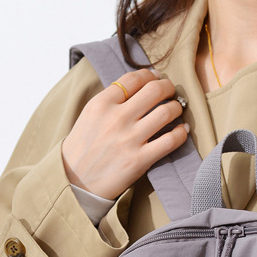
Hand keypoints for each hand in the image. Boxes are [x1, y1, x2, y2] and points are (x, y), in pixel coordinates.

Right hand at [61, 68, 188, 200]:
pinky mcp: (140, 160)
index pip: (134, 78)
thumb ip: (110, 100)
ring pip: (166, 112)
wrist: (75, 182)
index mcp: (102, 104)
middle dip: (167, 87)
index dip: (150, 75)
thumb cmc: (83, 148)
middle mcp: (117, 118)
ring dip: (176, 108)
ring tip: (176, 110)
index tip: (156, 78)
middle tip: (170, 92)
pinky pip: (170, 140)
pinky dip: (181, 133)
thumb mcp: (89, 115)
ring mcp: (129, 139)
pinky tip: (181, 131)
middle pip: (154, 90)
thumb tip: (138, 88)